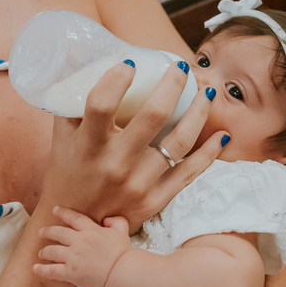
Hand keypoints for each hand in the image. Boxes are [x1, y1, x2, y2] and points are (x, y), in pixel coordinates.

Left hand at [35, 207, 131, 286]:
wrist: (120, 271)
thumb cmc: (123, 253)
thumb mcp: (122, 232)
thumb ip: (116, 222)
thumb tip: (107, 220)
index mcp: (91, 230)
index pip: (74, 218)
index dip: (63, 213)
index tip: (55, 209)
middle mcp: (78, 241)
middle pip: (58, 233)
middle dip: (48, 231)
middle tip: (41, 231)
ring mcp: (72, 257)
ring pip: (52, 251)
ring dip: (45, 251)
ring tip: (41, 252)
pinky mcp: (70, 272)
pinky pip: (52, 270)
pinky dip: (42, 270)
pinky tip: (35, 268)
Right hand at [38, 60, 228, 226]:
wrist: (78, 225)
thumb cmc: (69, 171)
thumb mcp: (63, 136)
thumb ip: (73, 103)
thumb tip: (90, 62)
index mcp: (88, 145)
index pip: (102, 104)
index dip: (116, 78)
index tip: (130, 63)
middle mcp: (115, 164)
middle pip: (153, 116)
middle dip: (173, 84)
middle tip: (180, 67)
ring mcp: (138, 184)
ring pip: (179, 142)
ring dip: (198, 112)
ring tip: (206, 91)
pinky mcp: (155, 200)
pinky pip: (190, 172)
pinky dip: (210, 153)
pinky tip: (222, 134)